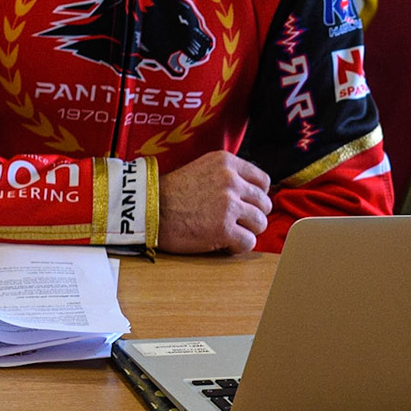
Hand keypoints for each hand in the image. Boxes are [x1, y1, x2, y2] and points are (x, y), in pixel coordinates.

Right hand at [157, 151, 271, 253]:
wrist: (146, 211)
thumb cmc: (170, 194)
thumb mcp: (202, 169)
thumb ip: (227, 175)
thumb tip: (253, 192)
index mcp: (226, 163)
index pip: (263, 181)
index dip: (256, 197)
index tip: (245, 205)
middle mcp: (231, 181)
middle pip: (264, 204)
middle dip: (252, 216)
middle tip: (234, 222)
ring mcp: (228, 205)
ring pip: (260, 223)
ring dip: (246, 231)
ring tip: (228, 232)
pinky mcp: (224, 229)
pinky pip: (249, 242)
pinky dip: (238, 247)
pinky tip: (223, 243)